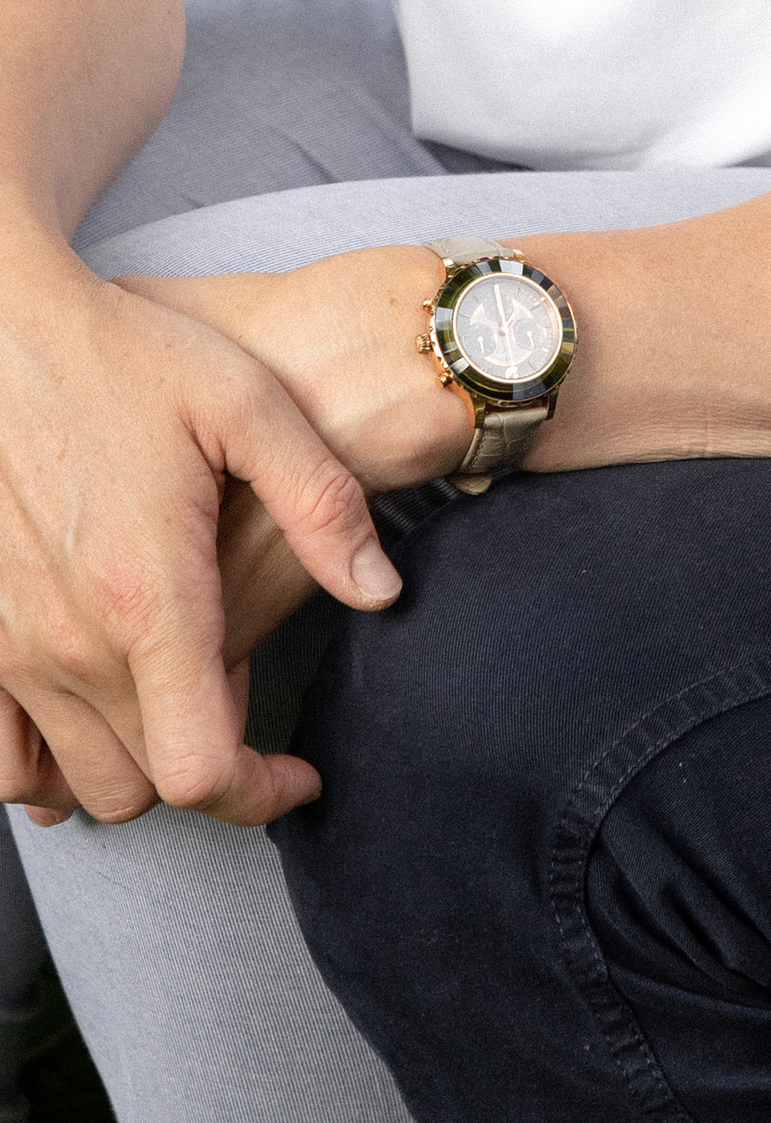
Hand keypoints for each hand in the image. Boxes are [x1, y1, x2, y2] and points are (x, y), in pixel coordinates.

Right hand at [0, 230, 409, 829]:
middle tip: (251, 721)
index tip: (299, 772)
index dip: (261, 793)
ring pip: (73, 783)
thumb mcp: (250, 406)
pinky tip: (94, 718)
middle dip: (212, 774)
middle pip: (144, 787)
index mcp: (148, 598)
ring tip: (182, 714)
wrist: (4, 329)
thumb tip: (381, 592)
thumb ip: (324, 505)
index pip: (203, 769)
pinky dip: (46, 763)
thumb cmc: (126, 357)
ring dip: (135, 768)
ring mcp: (5, 648)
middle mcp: (67, 643)